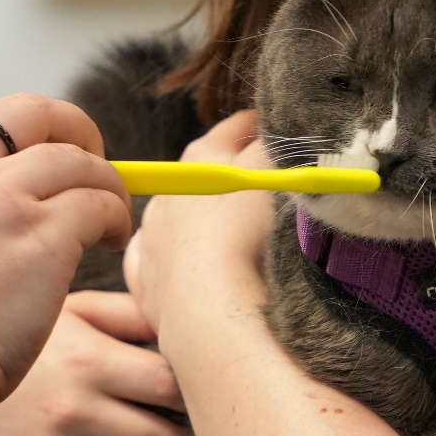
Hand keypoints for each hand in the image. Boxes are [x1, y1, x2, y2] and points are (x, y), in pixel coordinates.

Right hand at [0, 93, 132, 398]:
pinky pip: (99, 203)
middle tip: (94, 155)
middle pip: (32, 113)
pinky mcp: (43, 233)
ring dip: (105, 181)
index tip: (35, 170)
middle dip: (73, 127)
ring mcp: (2, 198)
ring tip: (112, 213)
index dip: (16, 144)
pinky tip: (113, 238)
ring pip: (78, 159)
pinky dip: (115, 215)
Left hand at [124, 110, 274, 332]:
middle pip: (206, 174)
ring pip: (174, 216)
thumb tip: (288, 139)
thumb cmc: (248, 233)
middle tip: (268, 191)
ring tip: (232, 236)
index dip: (264, 125)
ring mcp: (152, 238)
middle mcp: (168, 193)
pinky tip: (186, 265)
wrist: (213, 310)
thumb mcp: (277, 173)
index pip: (237, 127)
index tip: (285, 134)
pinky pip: (151, 260)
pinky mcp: (146, 282)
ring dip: (198, 219)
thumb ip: (282, 148)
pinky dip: (168, 258)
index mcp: (201, 160)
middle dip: (233, 177)